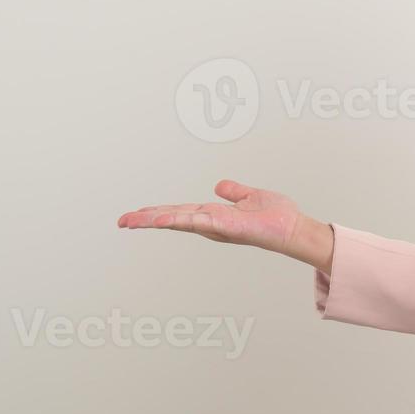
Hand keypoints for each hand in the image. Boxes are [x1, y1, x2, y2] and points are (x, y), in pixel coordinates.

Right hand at [117, 179, 307, 256]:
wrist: (293, 228)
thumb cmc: (276, 217)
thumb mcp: (251, 197)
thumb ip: (234, 192)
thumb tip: (219, 186)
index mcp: (214, 215)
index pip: (179, 212)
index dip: (158, 213)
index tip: (137, 214)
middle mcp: (211, 223)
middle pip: (173, 219)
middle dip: (146, 220)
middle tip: (121, 221)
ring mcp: (217, 226)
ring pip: (179, 221)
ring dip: (155, 220)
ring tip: (131, 221)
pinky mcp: (227, 226)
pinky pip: (199, 221)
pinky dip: (179, 220)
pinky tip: (161, 220)